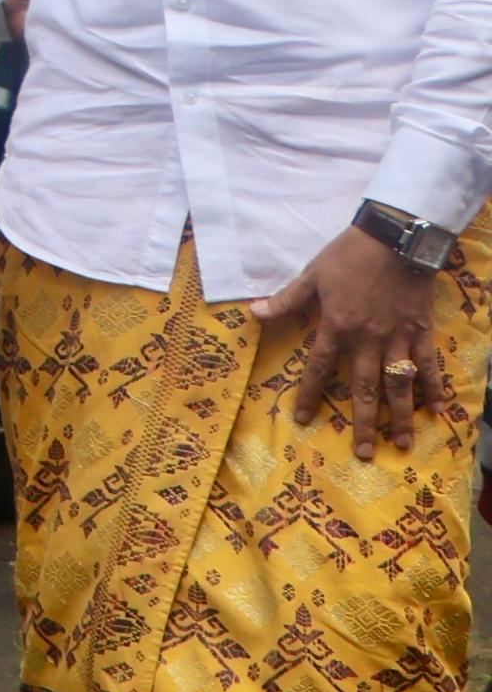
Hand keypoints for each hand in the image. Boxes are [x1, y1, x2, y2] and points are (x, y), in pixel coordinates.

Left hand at [255, 226, 452, 456]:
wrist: (394, 238)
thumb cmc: (348, 255)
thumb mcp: (311, 275)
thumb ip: (286, 300)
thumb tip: (253, 313)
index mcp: (336, 326)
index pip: (319, 368)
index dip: (310, 394)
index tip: (304, 419)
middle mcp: (368, 339)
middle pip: (363, 388)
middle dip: (362, 422)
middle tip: (364, 453)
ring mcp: (398, 337)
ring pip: (399, 384)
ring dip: (401, 415)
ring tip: (403, 443)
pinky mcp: (422, 329)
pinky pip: (428, 364)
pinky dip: (434, 386)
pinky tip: (438, 410)